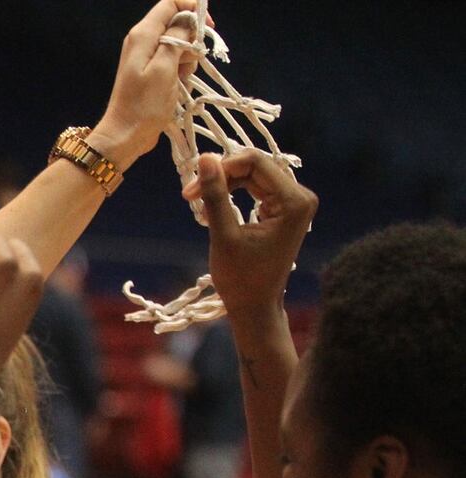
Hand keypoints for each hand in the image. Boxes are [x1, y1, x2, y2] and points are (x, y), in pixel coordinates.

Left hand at [90, 0, 202, 166]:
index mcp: (143, 34)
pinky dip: (181, 73)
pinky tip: (176, 88)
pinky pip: (175, 63)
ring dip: (187, 62)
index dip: (193, 9)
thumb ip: (177, 37)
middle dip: (191, 42)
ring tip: (178, 81)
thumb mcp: (165, 67)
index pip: (171, 3)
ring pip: (180, 46)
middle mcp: (143, 40)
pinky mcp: (152, 73)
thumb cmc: (145, 104)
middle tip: (187, 64)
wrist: (126, 135)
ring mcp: (147, 57)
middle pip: (178, 24)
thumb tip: (188, 18)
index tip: (208, 28)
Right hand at [182, 150, 317, 318]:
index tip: (191, 188)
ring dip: (224, 185)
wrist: (256, 306)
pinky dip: (233, 194)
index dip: (221, 168)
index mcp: (294, 201)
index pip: (255, 163)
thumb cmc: (241, 278)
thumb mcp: (224, 235)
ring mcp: (294, 202)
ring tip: (199, 203)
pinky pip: (256, 188)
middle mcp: (301, 196)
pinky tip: (213, 208)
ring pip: (253, 176)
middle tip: (189, 194)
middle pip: (255, 167)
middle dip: (221, 176)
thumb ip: (215, 195)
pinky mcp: (285, 209)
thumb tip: (205, 158)